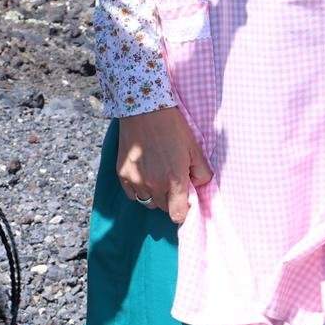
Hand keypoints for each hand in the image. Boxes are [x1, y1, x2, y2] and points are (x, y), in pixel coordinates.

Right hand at [116, 106, 212, 223]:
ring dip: (155, 194)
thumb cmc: (172, 126)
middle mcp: (154, 185)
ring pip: (148, 202)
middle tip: (172, 179)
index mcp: (174, 180)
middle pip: (163, 208)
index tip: (184, 199)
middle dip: (170, 199)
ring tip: (157, 175)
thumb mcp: (194, 147)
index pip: (178, 215)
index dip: (183, 210)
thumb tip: (199, 185)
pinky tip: (144, 173)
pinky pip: (132, 194)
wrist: (144, 109)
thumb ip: (201, 172)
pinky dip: (139, 188)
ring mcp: (136, 181)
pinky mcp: (123, 174)